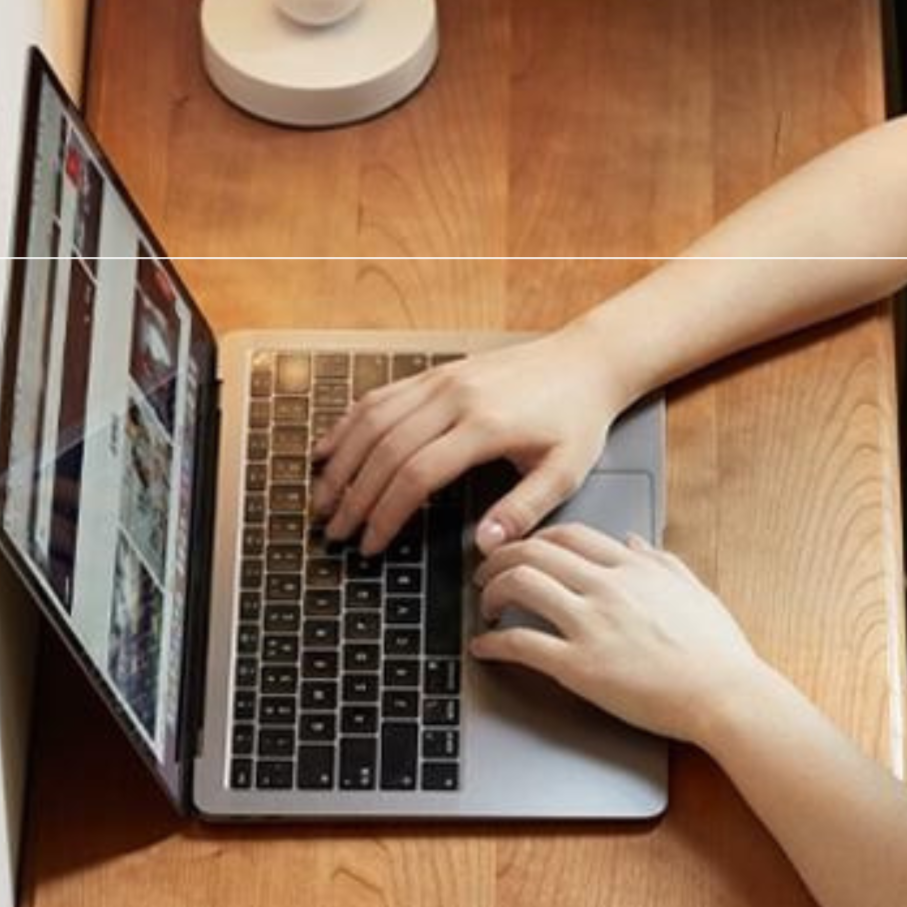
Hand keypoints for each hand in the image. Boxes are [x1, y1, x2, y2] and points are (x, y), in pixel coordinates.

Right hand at [311, 328, 623, 556]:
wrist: (585, 361)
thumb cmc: (578, 418)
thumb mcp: (565, 472)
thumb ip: (524, 510)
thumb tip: (484, 546)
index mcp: (485, 426)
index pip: (417, 474)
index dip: (386, 513)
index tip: (370, 543)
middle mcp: (455, 398)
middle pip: (385, 449)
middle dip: (352, 494)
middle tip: (333, 530)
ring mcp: (441, 380)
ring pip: (372, 419)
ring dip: (340, 460)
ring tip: (321, 497)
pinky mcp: (436, 372)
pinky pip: (380, 396)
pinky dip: (349, 424)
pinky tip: (329, 448)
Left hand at [470, 524, 769, 746]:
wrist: (727, 695)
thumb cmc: (717, 651)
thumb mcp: (693, 591)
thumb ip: (660, 561)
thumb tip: (634, 542)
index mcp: (633, 568)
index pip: (568, 534)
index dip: (536, 539)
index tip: (524, 551)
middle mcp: (607, 586)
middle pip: (534, 550)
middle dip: (500, 558)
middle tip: (487, 573)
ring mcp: (591, 624)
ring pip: (520, 584)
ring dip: (492, 591)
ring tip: (486, 606)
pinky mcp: (580, 666)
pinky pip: (521, 643)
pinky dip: (493, 643)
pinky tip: (484, 648)